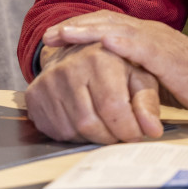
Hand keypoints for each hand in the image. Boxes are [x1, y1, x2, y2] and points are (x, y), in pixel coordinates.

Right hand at [25, 38, 163, 143]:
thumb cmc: (116, 66)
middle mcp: (69, 68)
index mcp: (99, 58)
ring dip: (94, 136)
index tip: (138, 135)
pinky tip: (87, 122)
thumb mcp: (140, 75)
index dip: (128, 129)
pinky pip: (56, 131)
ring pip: (73, 130)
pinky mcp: (34, 96)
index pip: (113, 108)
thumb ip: (147, 101)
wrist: (80, 52)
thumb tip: (153, 130)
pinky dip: (75, 135)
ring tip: (106, 126)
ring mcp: (47, 82)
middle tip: (122, 134)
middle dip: (111, 136)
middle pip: (90, 123)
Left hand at [45, 11, 187, 120]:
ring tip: (64, 34)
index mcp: (147, 39)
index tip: (54, 37)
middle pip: (107, 22)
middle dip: (75, 27)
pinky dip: (120, 43)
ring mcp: (160, 44)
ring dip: (88, 30)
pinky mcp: (170, 58)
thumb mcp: (158, 78)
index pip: (107, 26)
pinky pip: (142, 47)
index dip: (80, 29)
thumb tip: (110, 87)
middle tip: (48, 36)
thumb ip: (136, 75)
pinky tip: (103, 43)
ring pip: (118, 29)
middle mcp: (151, 34)